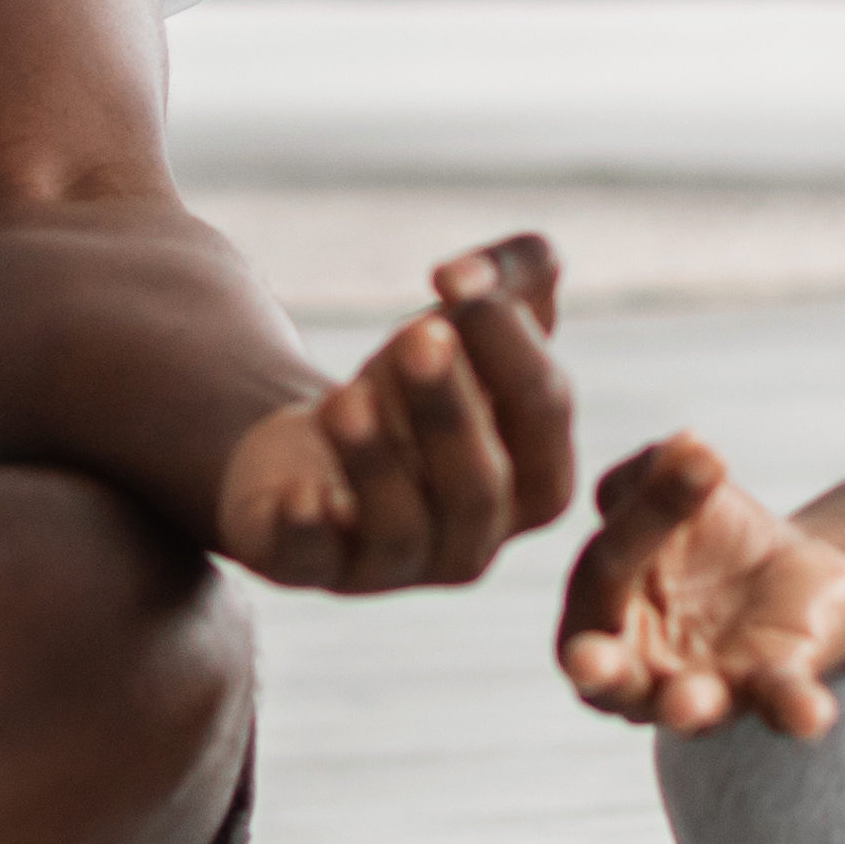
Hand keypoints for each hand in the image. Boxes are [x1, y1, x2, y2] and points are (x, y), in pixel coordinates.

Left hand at [214, 234, 573, 592]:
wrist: (311, 448)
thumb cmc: (409, 390)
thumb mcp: (468, 325)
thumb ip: (516, 276)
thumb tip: (466, 276)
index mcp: (537, 480)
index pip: (543, 413)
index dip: (507, 341)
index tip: (451, 277)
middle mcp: (476, 538)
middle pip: (477, 483)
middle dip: (448, 408)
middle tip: (418, 334)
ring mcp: (395, 566)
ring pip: (399, 527)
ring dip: (375, 461)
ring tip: (346, 397)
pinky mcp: (311, 567)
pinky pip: (316, 562)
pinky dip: (309, 531)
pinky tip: (300, 495)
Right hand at [557, 430, 844, 738]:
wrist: (792, 571)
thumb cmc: (705, 533)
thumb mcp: (672, 484)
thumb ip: (654, 466)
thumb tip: (684, 445)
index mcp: (599, 609)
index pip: (604, 570)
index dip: (640, 520)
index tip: (703, 458)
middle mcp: (638, 667)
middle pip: (611, 669)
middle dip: (598, 671)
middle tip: (588, 663)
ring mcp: (704, 687)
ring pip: (685, 708)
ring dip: (686, 705)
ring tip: (691, 701)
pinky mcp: (770, 692)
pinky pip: (780, 707)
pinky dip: (796, 710)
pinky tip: (813, 712)